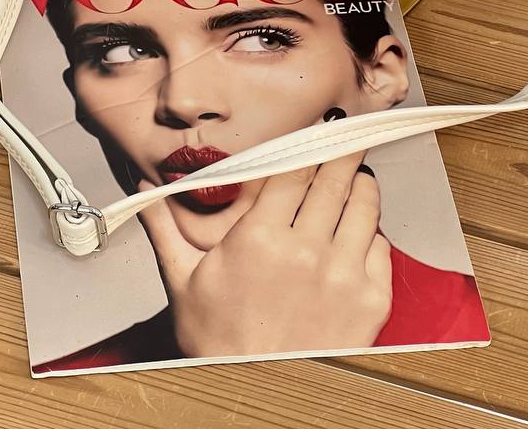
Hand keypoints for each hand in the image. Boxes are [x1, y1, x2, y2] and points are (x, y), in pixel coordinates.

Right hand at [137, 152, 392, 357]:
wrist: (254, 398)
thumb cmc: (219, 343)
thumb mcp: (183, 281)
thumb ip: (165, 226)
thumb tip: (145, 186)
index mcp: (260, 238)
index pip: (296, 166)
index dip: (308, 141)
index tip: (313, 129)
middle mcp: (306, 251)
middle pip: (336, 175)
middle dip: (342, 149)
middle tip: (344, 134)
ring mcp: (343, 275)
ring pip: (365, 203)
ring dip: (360, 184)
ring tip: (352, 179)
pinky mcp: (371, 300)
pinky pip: (382, 245)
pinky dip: (372, 231)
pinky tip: (358, 230)